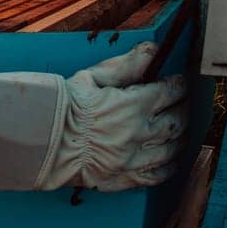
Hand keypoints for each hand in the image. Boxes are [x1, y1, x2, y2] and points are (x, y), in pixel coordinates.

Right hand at [37, 42, 187, 192]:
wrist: (42, 140)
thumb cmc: (64, 105)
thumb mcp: (92, 76)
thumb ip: (127, 64)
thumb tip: (153, 50)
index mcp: (133, 105)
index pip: (170, 92)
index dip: (179, 85)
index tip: (181, 82)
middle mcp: (139, 132)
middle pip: (176, 121)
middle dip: (183, 111)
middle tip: (183, 105)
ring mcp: (133, 158)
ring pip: (171, 149)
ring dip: (179, 139)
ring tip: (180, 131)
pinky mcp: (124, 177)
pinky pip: (155, 175)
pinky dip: (168, 167)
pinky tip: (170, 161)